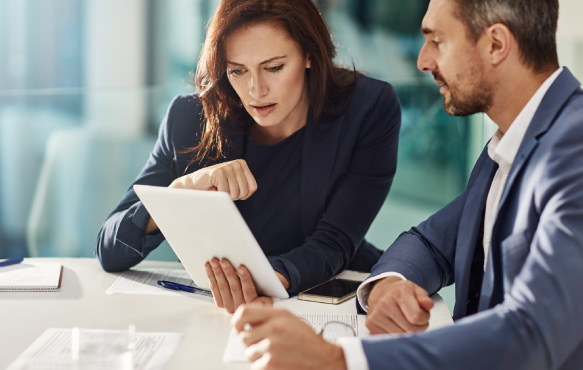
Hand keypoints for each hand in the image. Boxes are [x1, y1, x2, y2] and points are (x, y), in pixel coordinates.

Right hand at [170, 159, 257, 199]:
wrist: (195, 184)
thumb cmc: (216, 186)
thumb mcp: (234, 185)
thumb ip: (244, 187)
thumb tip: (247, 194)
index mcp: (242, 165)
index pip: (253, 188)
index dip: (243, 195)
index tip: (233, 191)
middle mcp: (237, 164)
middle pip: (244, 191)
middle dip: (234, 196)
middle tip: (223, 189)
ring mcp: (228, 166)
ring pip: (235, 193)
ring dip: (225, 195)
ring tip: (218, 188)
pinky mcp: (218, 172)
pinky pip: (225, 192)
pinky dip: (218, 194)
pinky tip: (213, 187)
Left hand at [205, 258, 288, 313]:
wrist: (255, 299)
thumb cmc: (262, 291)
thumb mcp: (268, 291)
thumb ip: (264, 290)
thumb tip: (258, 296)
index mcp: (255, 304)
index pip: (249, 290)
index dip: (245, 278)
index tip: (241, 267)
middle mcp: (241, 308)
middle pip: (234, 288)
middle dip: (228, 272)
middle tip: (223, 260)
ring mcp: (229, 306)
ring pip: (222, 288)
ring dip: (217, 273)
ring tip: (214, 262)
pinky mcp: (221, 303)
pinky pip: (215, 289)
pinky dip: (211, 277)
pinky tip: (209, 268)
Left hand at [232, 305, 346, 369]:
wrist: (323, 360)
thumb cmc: (307, 341)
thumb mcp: (291, 320)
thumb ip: (269, 317)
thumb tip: (247, 322)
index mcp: (278, 315)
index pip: (244, 312)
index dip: (237, 321)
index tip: (239, 327)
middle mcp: (274, 328)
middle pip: (244, 336)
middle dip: (252, 343)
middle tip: (265, 345)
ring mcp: (271, 346)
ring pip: (249, 352)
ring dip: (258, 356)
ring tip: (275, 354)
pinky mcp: (271, 364)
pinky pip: (255, 365)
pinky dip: (264, 366)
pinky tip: (278, 362)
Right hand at [365, 276, 433, 333]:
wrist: (380, 292)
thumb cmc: (400, 293)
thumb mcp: (415, 290)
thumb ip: (424, 298)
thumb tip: (428, 305)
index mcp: (398, 292)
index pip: (416, 317)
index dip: (424, 319)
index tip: (423, 316)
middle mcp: (384, 303)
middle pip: (410, 329)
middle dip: (418, 328)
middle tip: (416, 321)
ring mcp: (376, 315)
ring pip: (401, 336)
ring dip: (408, 333)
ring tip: (406, 323)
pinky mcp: (370, 325)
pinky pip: (390, 338)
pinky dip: (397, 335)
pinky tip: (396, 326)